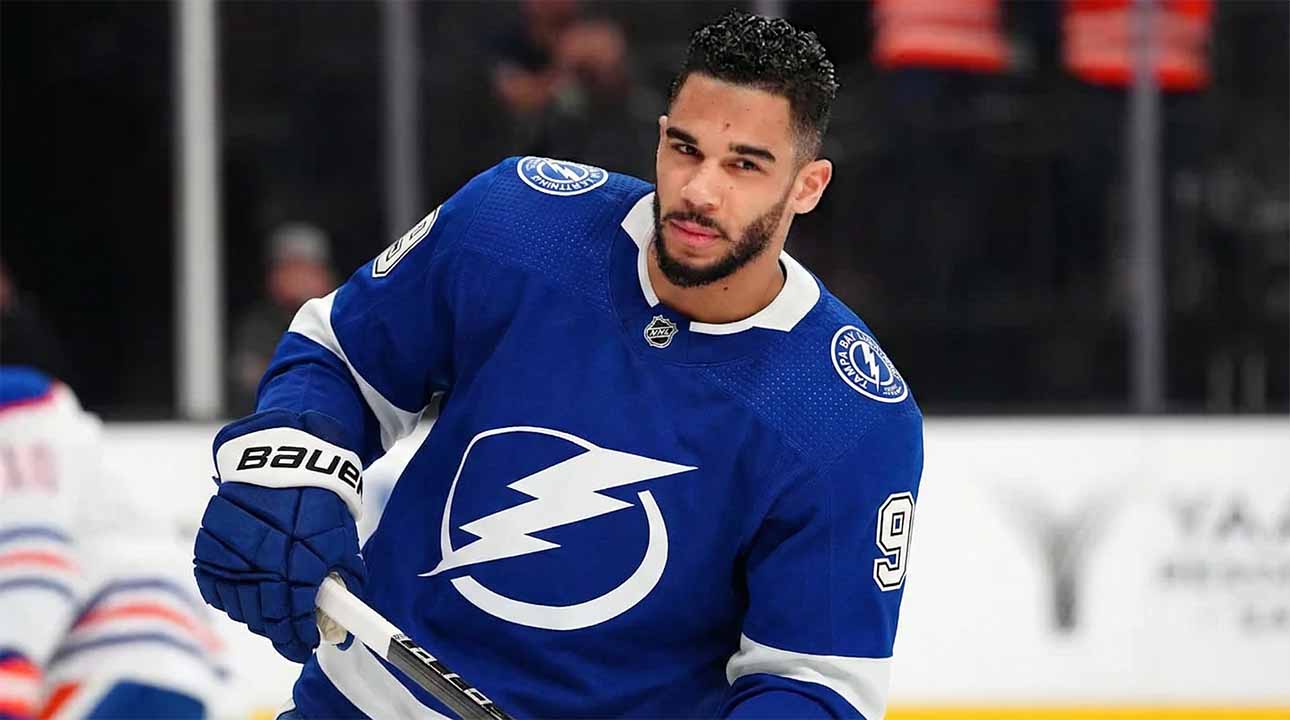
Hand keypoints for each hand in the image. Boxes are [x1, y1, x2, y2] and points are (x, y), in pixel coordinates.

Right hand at [193, 483, 364, 662]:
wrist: (288, 459)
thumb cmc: (320, 500)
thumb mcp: (343, 541)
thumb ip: (343, 583)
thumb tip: (343, 619)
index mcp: (299, 564)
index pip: (292, 619)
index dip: (297, 640)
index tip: (302, 646)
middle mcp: (263, 563)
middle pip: (263, 617)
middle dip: (278, 633)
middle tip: (288, 635)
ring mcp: (233, 554)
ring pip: (237, 605)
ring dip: (254, 617)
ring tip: (268, 614)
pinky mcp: (211, 543)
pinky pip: (214, 585)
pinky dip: (227, 597)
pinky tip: (243, 595)